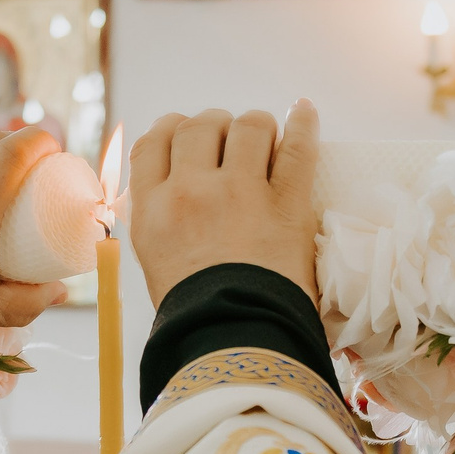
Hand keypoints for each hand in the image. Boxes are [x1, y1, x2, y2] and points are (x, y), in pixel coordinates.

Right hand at [127, 100, 320, 307]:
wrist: (232, 341)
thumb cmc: (194, 314)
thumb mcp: (155, 262)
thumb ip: (161, 219)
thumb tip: (174, 187)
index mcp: (152, 209)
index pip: (155, 141)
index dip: (173, 129)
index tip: (187, 136)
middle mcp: (190, 191)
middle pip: (200, 125)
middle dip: (215, 127)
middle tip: (229, 144)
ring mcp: (239, 193)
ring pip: (247, 126)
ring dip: (256, 127)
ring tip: (264, 141)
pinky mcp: (285, 204)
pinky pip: (297, 147)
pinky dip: (302, 123)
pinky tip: (302, 112)